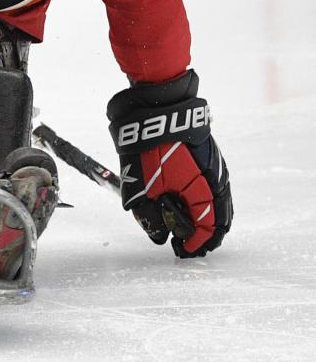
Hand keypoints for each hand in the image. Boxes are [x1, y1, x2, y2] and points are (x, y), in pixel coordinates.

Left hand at [107, 70, 231, 257]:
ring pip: (217, 202)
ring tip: (189, 230)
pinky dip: (204, 202)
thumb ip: (150, 216)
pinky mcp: (206, 159)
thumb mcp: (142, 188)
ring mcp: (213, 168)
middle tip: (188, 246)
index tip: (181, 251)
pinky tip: (190, 206)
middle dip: (204, 235)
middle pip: (218, 217)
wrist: (156, 110)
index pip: (208, 227)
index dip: (195, 243)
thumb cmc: (150, 149)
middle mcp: (216, 181)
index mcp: (205, 191)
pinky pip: (211, 188)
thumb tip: (159, 235)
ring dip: (205, 219)